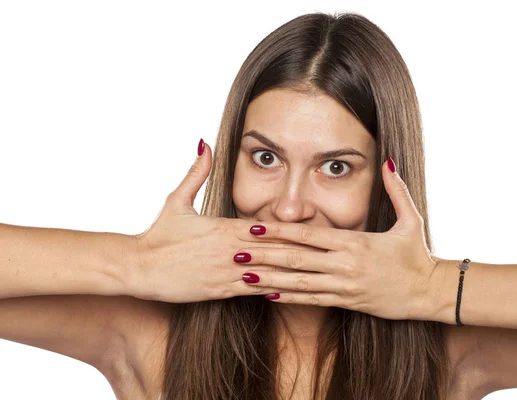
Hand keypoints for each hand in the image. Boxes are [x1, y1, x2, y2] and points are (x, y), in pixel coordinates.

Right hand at [129, 140, 321, 302]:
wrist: (138, 267)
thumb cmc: (157, 235)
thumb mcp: (176, 201)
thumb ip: (196, 173)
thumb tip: (203, 143)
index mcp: (224, 227)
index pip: (265, 227)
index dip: (290, 229)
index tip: (313, 229)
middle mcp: (230, 250)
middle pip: (273, 249)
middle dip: (300, 251)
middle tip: (326, 253)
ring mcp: (226, 272)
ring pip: (267, 272)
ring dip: (291, 272)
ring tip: (316, 273)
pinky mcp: (218, 290)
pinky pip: (251, 291)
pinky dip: (271, 290)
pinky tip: (289, 291)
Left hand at [232, 157, 445, 320]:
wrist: (430, 292)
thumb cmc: (418, 255)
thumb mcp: (411, 219)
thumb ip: (397, 189)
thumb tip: (389, 161)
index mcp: (355, 242)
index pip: (308, 235)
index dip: (279, 231)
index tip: (253, 227)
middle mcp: (345, 265)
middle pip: (296, 259)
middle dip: (264, 255)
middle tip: (235, 251)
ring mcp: (344, 286)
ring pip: (299, 283)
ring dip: (269, 279)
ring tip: (243, 275)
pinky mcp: (348, 302)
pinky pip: (313, 301)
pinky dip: (289, 297)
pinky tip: (268, 294)